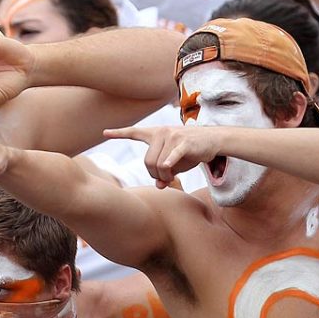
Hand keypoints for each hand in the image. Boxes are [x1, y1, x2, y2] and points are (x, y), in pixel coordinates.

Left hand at [103, 125, 222, 188]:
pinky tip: (169, 169)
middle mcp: (161, 132)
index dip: (119, 133)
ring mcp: (172, 136)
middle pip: (147, 162)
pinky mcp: (184, 143)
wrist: (213, 139)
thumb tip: (158, 185)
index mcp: (156, 134)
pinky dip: (169, 165)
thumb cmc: (191, 150)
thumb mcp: (175, 163)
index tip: (104, 133)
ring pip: (158, 165)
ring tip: (174, 176)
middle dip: (155, 175)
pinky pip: (171, 158)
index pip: (134, 132)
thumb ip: (163, 172)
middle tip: (166, 179)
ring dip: (165, 176)